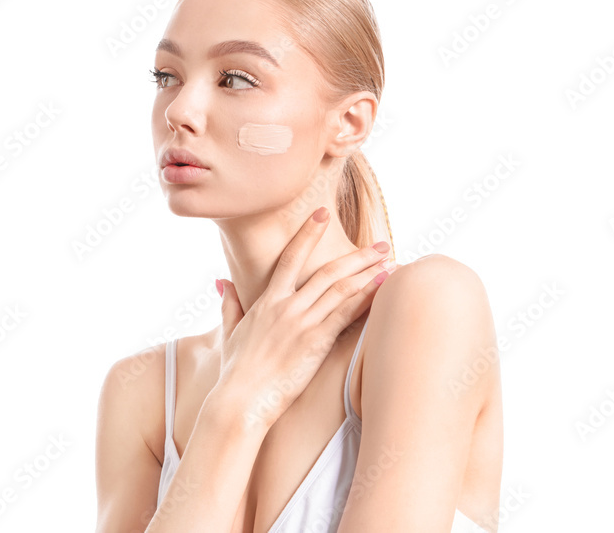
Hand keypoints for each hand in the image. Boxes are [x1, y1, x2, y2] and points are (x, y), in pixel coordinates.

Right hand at [214, 206, 397, 429]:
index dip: (308, 232)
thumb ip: (229, 303)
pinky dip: (367, 296)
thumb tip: (222, 282)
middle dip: (358, 255)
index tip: (323, 213)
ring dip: (369, 271)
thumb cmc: (235, 371)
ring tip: (391, 261)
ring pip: (341, 287)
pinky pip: (346, 313)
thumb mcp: (229, 332)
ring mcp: (302, 322)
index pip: (290, 257)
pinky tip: (383, 285)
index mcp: (267, 301)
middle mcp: (286, 306)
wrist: (240, 400)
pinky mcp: (315, 342)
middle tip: (381, 244)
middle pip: (327, 270)